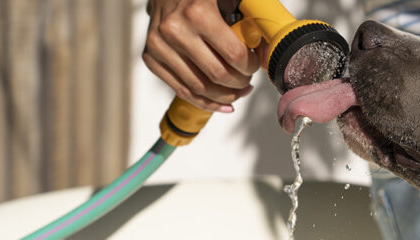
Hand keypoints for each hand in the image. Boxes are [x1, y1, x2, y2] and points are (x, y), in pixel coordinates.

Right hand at [142, 0, 263, 111]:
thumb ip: (250, 19)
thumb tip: (269, 51)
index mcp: (198, 13)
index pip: (234, 55)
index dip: (250, 66)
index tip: (255, 65)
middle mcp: (175, 30)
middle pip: (218, 75)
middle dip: (240, 83)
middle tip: (248, 81)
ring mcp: (159, 46)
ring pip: (200, 88)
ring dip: (225, 96)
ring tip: (238, 92)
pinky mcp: (150, 58)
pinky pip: (182, 91)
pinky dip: (205, 103)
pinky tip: (223, 104)